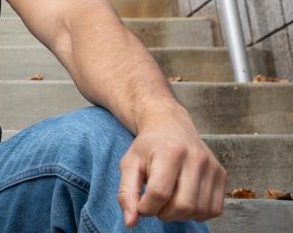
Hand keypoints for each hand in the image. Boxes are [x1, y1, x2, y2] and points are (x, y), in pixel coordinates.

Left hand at [116, 111, 226, 226]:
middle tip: (154, 204)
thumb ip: (126, 193)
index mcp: (170, 151)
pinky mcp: (222, 175)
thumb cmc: (148, 146)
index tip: (141, 205)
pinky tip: (184, 200)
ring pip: (199, 211)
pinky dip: (196, 213)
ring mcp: (212, 166)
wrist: (170, 125)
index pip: (159, 193)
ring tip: (168, 201)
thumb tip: (130, 222)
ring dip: (179, 215)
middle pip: (182, 205)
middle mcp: (196, 157)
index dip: (146, 207)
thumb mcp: (129, 164)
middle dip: (163, 214)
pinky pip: (213, 210)